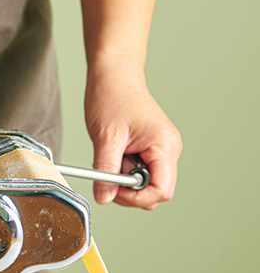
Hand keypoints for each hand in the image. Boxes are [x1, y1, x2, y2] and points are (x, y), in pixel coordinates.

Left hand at [84, 64, 181, 208]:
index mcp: (165, 147)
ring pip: (147, 181)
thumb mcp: (106, 137)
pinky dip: (125, 168)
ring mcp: (162, 149)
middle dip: (130, 189)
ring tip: (112, 154)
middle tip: (107, 173)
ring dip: (125, 177)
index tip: (113, 191)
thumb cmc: (112, 97)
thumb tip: (103, 198)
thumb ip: (106, 170)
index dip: (137, 198)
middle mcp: (169, 150)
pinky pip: (141, 169)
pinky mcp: (152, 148)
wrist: (114, 75)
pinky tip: (116, 152)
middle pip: (156, 190)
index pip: (162, 191)